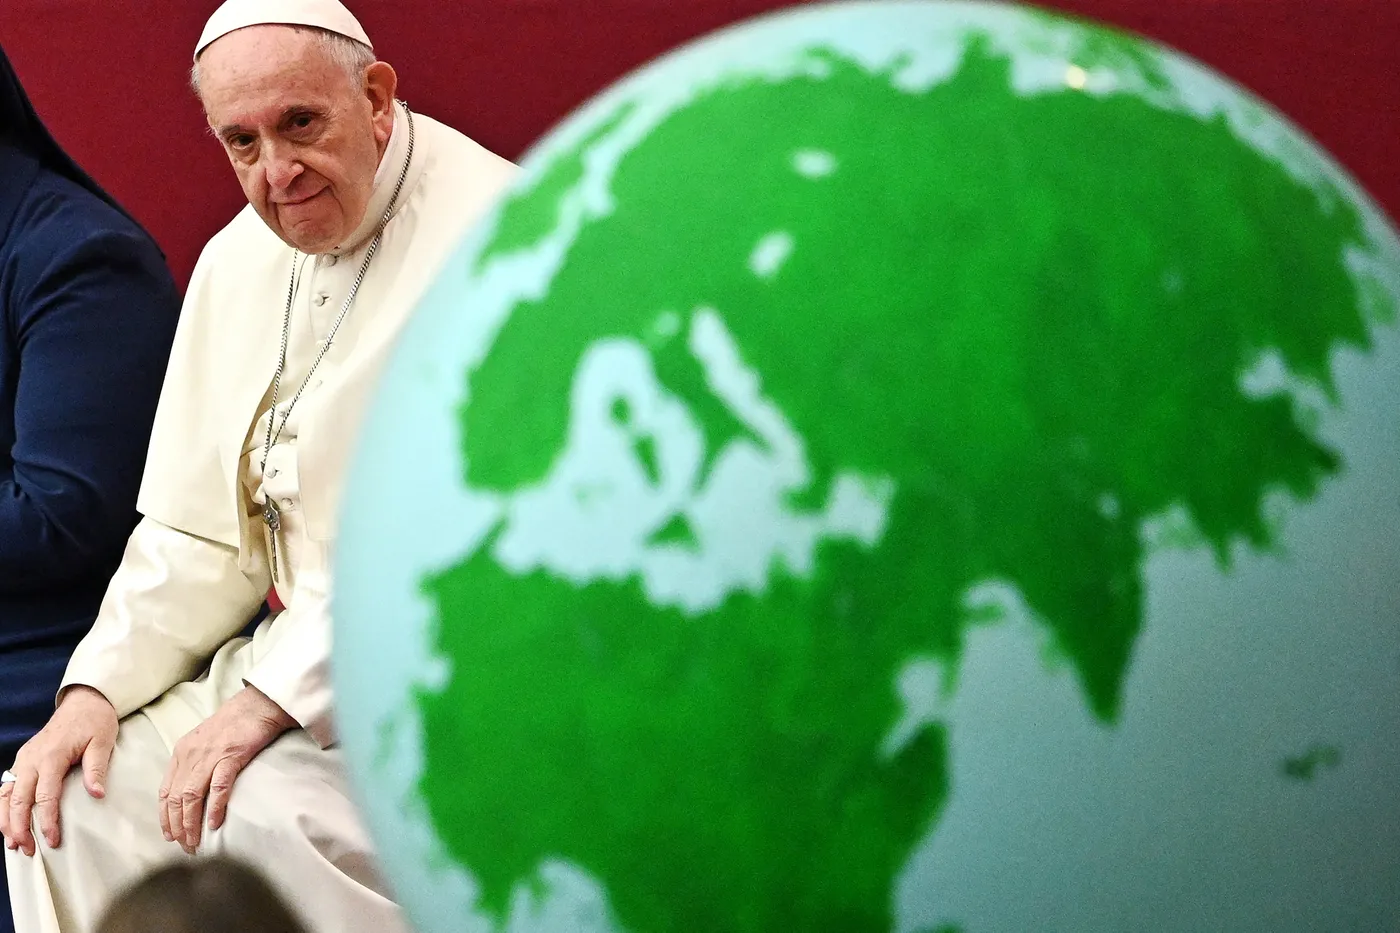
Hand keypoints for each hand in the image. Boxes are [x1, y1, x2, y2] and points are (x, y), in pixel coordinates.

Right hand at [1, 686, 117, 855]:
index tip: (53, 840)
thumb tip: (96, 794)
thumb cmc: (95, 721)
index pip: (44, 796)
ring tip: (13, 844)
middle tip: (28, 850)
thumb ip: (96, 768)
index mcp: (52, 756)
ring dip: (6, 821)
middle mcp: (31, 759)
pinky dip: (3, 807)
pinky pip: (6, 787)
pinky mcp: (23, 760)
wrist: (84, 701)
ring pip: (5, 795)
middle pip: (17, 800)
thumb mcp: (103, 741)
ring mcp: (24, 759)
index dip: (46, 821)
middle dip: (20, 828)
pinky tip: (7, 823)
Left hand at [158, 685, 295, 853]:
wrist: (257, 705)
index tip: (170, 835)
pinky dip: (215, 807)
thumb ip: (193, 763)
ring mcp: (210, 756)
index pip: (166, 792)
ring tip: (195, 842)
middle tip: (185, 846)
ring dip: (191, 823)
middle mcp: (190, 755)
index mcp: (181, 753)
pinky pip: (218, 786)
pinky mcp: (231, 755)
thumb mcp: (203, 742)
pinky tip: (214, 824)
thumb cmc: (234, 724)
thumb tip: (190, 792)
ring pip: (192, 797)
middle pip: (177, 799)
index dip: (166, 817)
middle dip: (178, 827)